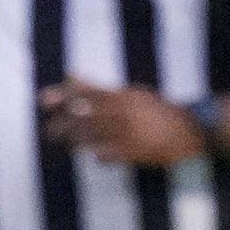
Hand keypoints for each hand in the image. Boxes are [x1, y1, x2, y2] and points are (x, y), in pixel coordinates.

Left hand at [41, 78, 201, 167]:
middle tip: (50, 131)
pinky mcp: (132, 153)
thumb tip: (69, 72)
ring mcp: (125, 134)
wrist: (187, 130)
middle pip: (81, 118)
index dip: (61, 96)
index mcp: (119, 96)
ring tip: (68, 144)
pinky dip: (98, 155)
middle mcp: (120, 114)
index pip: (83, 93)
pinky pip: (104, 156)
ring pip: (89, 138)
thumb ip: (97, 86)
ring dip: (74, 141)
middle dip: (61, 125)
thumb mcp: (129, 93)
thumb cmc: (155, 110)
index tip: (43, 101)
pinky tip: (96, 156)